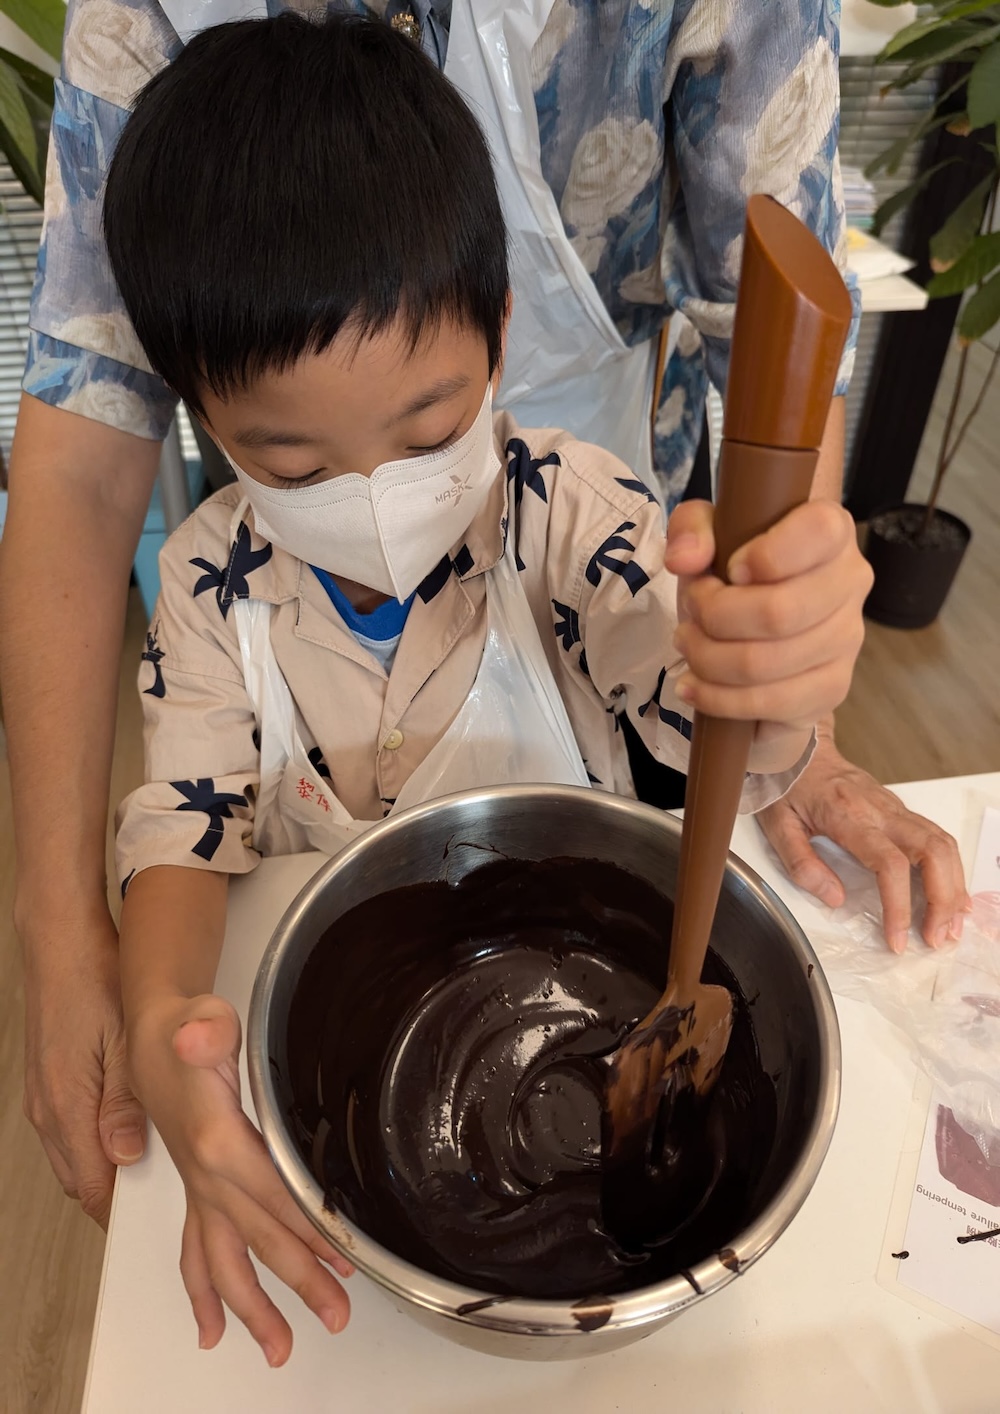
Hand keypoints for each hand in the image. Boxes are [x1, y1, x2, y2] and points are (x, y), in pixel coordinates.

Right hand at [22, 903, 146, 1226]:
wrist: (61, 940)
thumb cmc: (93, 979)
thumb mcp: (124, 1039)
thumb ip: (125, 1102)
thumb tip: (125, 1155)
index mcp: (67, 1107)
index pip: (93, 1190)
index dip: (129, 1210)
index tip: (164, 1215)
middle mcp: (48, 1111)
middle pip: (83, 1181)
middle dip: (121, 1192)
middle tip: (168, 1187)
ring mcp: (44, 1098)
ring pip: (76, 1157)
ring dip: (109, 1165)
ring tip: (154, 1156)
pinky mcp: (48, 1084)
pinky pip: (71, 1131)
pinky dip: (97, 1138)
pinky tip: (127, 1121)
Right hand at [129, 992, 352, 1365]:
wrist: (154, 1034)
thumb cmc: (185, 1028)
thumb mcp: (202, 1019)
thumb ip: (207, 1029)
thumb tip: (200, 1034)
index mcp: (216, 1141)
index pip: (272, 1194)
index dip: (309, 1227)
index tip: (344, 1258)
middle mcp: (204, 1176)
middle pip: (257, 1239)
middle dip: (298, 1281)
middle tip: (335, 1314)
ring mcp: (199, 1191)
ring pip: (223, 1262)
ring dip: (254, 1308)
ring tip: (280, 1347)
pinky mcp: (197, 1194)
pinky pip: (197, 1254)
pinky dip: (205, 1294)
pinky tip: (214, 1329)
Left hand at [664, 499, 870, 745]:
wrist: (756, 625)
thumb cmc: (734, 571)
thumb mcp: (706, 534)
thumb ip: (691, 528)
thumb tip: (684, 560)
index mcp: (831, 530)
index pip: (819, 532)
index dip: (764, 556)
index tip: (730, 570)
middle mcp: (851, 582)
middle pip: (778, 612)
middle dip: (714, 618)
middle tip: (692, 615)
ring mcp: (847, 640)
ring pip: (765, 663)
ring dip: (708, 660)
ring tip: (689, 647)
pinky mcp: (832, 688)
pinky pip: (771, 704)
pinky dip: (719, 698)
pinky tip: (695, 685)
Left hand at [756, 725, 970, 951]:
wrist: (801, 749)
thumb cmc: (788, 786)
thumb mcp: (778, 826)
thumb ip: (802, 864)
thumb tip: (835, 898)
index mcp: (849, 816)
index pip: (889, 863)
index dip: (898, 906)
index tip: (896, 939)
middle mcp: (881, 810)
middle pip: (933, 852)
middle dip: (942, 900)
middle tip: (935, 937)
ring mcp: (895, 807)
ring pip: (943, 843)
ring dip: (953, 887)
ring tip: (949, 925)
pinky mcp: (901, 810)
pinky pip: (937, 838)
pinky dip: (951, 869)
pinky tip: (952, 895)